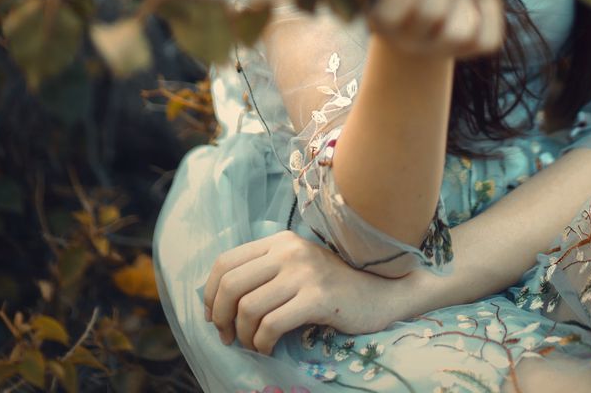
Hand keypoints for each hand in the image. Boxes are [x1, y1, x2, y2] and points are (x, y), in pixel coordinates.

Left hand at [204, 229, 401, 353]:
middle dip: (220, 318)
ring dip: (243, 336)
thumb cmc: (333, 286)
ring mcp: (304, 272)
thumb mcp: (296, 268)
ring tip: (252, 345)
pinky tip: (269, 350)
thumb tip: (218, 299)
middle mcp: (289, 251)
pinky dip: (262, 344)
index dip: (209, 293)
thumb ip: (264, 273)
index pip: (225, 262)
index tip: (213, 317)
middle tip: (228, 338)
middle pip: (230, 285)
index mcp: (279, 241)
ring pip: (248, 308)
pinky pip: (271, 326)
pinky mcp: (317, 297)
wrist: (381, 292)